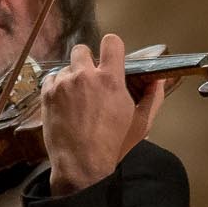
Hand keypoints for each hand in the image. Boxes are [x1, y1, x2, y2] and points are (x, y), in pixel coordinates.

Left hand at [40, 34, 165, 192]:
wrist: (81, 164)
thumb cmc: (113, 145)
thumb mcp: (141, 123)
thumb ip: (153, 98)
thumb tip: (159, 81)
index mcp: (110, 79)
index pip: (111, 42)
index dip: (111, 48)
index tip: (110, 57)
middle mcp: (85, 75)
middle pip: (82, 50)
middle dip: (86, 62)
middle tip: (89, 80)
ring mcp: (63, 84)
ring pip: (66, 67)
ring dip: (71, 78)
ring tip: (76, 99)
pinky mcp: (47, 94)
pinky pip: (51, 79)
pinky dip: (56, 87)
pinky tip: (63, 103)